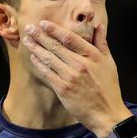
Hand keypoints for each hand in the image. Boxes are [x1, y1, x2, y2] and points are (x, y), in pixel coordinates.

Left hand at [22, 20, 131, 137]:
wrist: (107, 113)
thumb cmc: (109, 88)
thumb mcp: (109, 63)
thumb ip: (102, 43)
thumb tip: (99, 26)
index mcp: (92, 55)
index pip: (70, 38)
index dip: (55, 30)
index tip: (44, 24)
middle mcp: (80, 64)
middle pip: (56, 46)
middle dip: (40, 36)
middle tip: (29, 28)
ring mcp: (70, 77)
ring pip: (49, 58)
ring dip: (36, 48)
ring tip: (27, 40)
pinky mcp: (63, 89)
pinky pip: (48, 73)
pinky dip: (40, 64)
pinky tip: (33, 58)